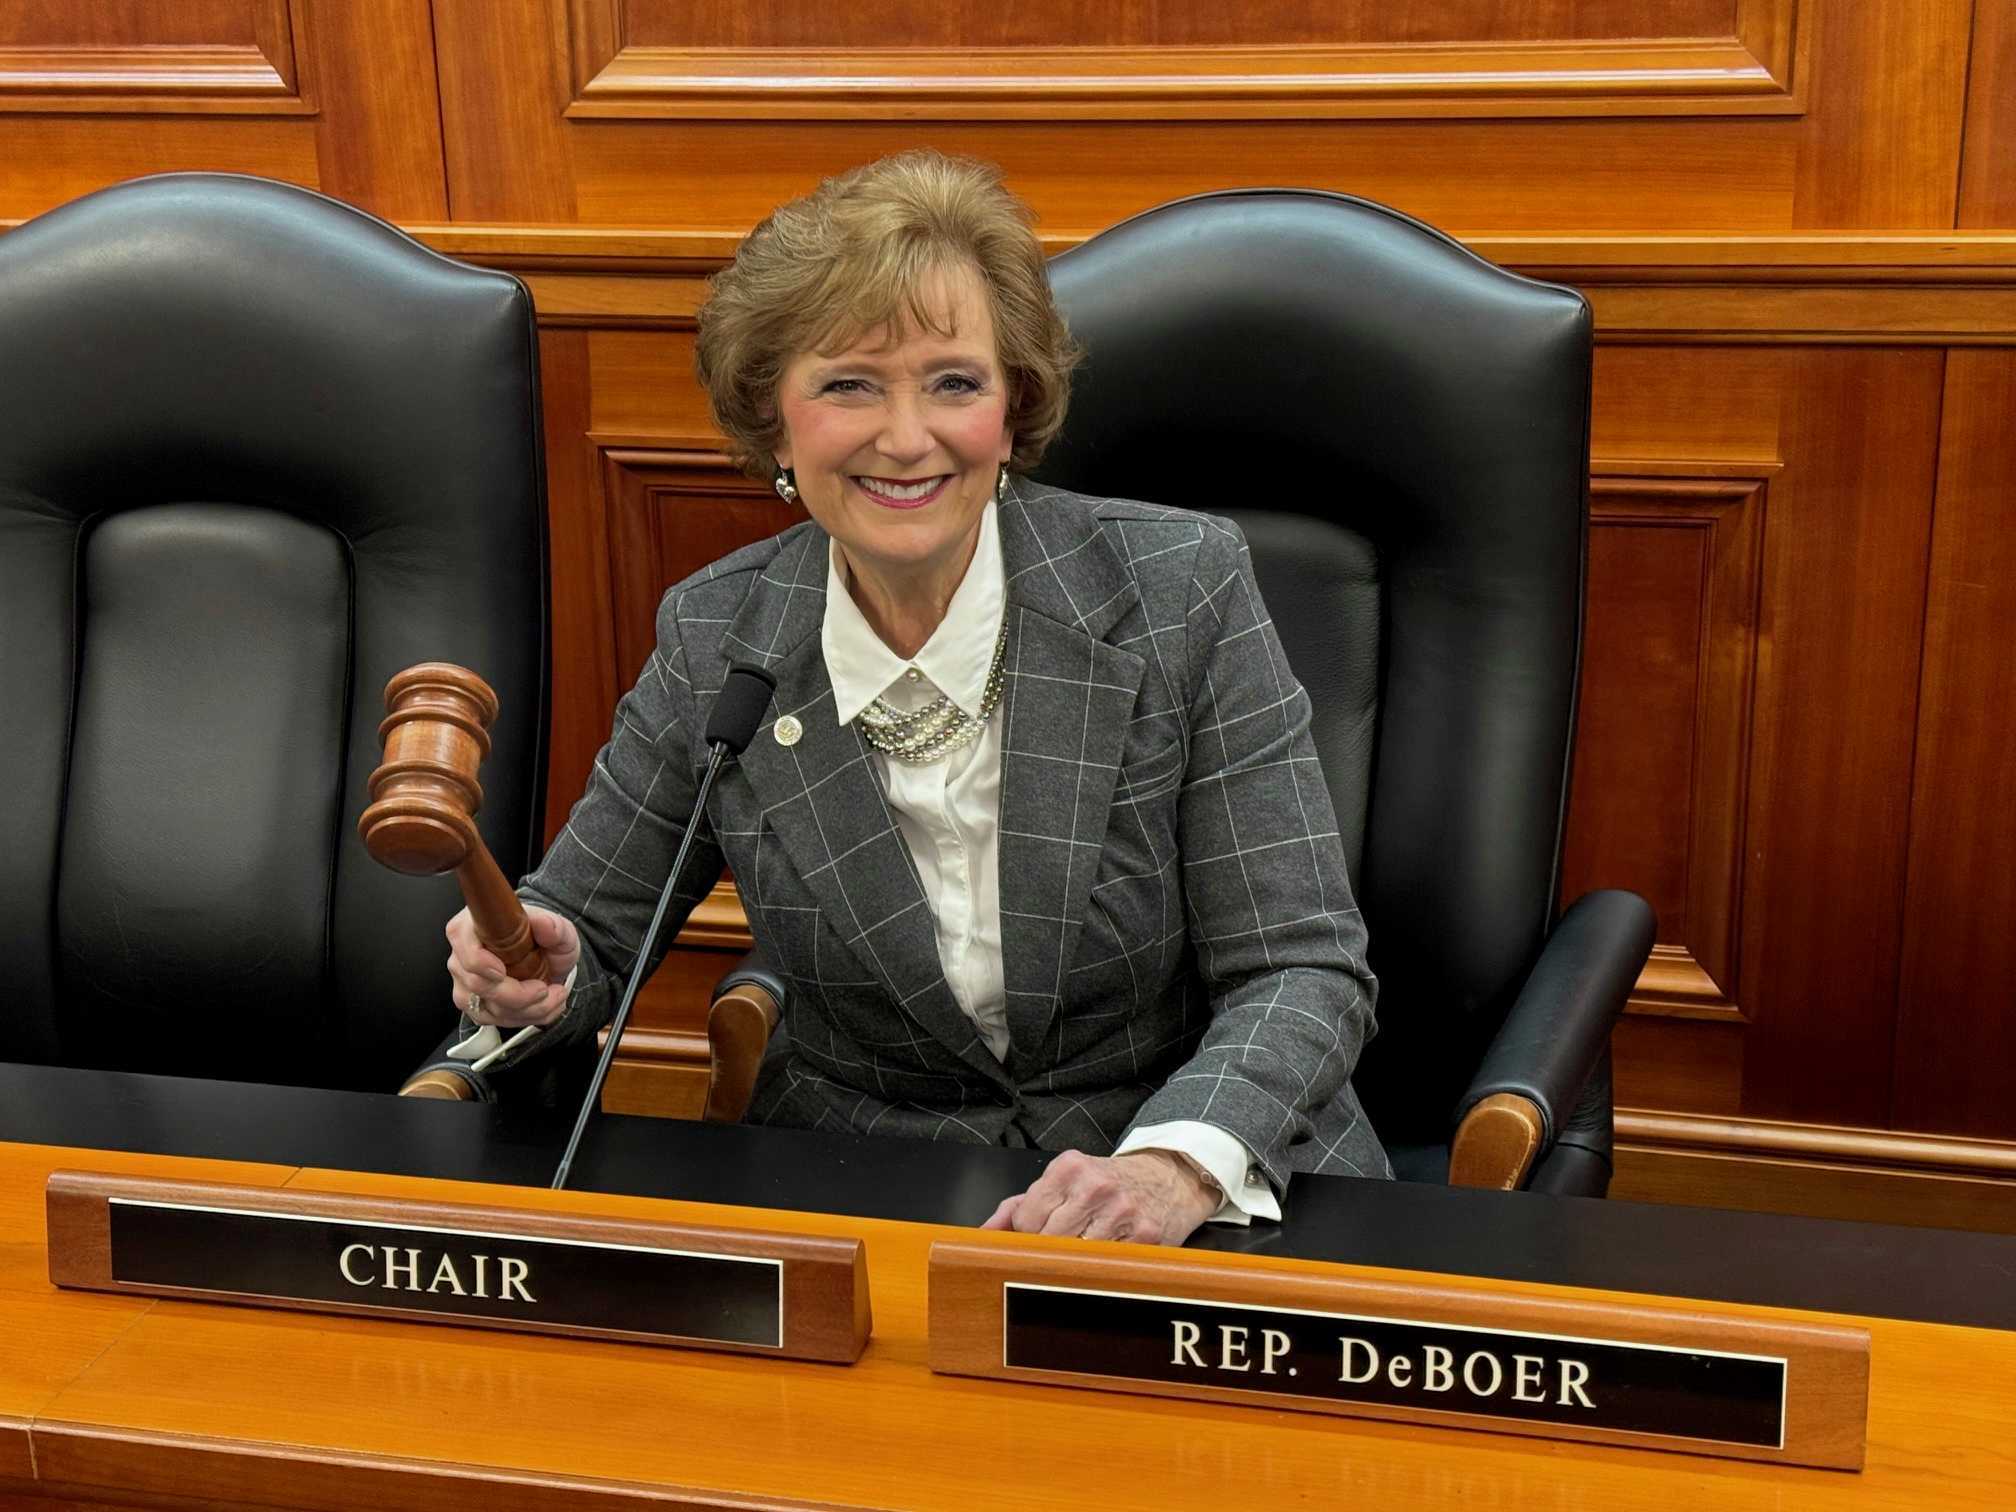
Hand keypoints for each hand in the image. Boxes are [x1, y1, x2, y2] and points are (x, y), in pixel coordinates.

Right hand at [445, 906, 578, 1029]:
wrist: (548, 958)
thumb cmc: (545, 939)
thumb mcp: (558, 928)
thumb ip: (553, 926)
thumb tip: (546, 926)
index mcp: (471, 928)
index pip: (463, 945)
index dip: (479, 963)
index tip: (502, 972)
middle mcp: (462, 957)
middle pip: (478, 985)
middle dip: (519, 995)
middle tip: (545, 989)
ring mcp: (466, 984)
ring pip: (490, 1009)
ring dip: (530, 1009)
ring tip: (556, 996)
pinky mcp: (475, 1006)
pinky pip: (497, 1021)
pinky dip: (527, 1017)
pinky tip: (546, 1006)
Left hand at [980, 1149, 1218, 1246]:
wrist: (1166, 1178)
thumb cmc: (1106, 1183)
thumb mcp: (1062, 1182)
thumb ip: (1017, 1207)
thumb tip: (983, 1236)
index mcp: (1068, 1168)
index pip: (1026, 1221)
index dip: (1027, 1236)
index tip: (1037, 1236)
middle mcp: (1095, 1186)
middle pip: (1048, 1241)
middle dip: (1048, 1252)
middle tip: (1060, 1248)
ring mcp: (1122, 1211)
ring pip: (1076, 1258)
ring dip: (1076, 1262)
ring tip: (1085, 1250)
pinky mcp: (1145, 1236)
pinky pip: (1107, 1267)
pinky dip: (1102, 1268)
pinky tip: (1107, 1256)